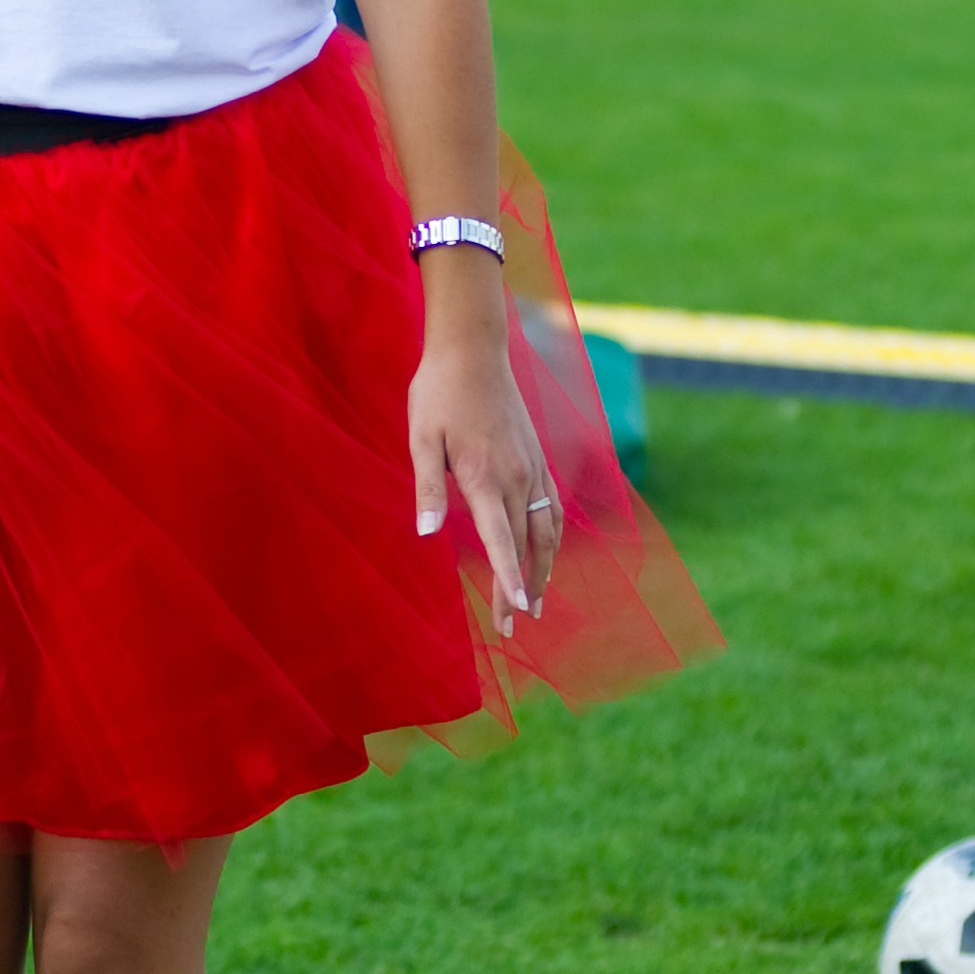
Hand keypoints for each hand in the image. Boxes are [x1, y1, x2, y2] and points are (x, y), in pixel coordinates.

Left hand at [408, 309, 561, 638]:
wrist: (473, 349)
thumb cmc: (439, 393)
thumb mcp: (421, 438)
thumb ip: (428, 488)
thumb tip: (428, 534)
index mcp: (485, 477)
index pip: (502, 541)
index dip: (509, 580)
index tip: (516, 613)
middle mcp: (517, 477)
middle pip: (525, 545)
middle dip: (521, 587)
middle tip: (513, 624)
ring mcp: (532, 467)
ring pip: (547, 529)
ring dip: (543, 568)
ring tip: (536, 600)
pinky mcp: (537, 457)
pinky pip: (553, 506)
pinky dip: (553, 536)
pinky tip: (547, 552)